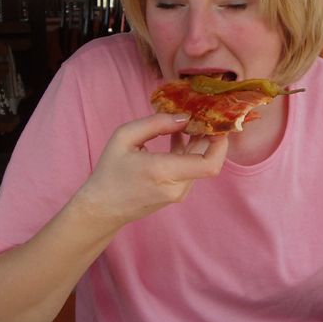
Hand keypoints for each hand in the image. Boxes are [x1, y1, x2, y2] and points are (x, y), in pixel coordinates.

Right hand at [76, 112, 228, 226]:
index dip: (220, 144)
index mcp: (163, 172)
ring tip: (189, 120)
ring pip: (200, 165)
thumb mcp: (124, 138)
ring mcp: (178, 193)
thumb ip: (156, 124)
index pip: (209, 164)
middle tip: (205, 114)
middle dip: (210, 136)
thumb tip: (185, 117)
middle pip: (208, 160)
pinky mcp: (176, 195)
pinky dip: (189, 152)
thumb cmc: (110, 171)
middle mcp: (176, 186)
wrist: (102, 208)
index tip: (217, 123)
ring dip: (199, 143)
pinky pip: (190, 170)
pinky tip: (178, 135)